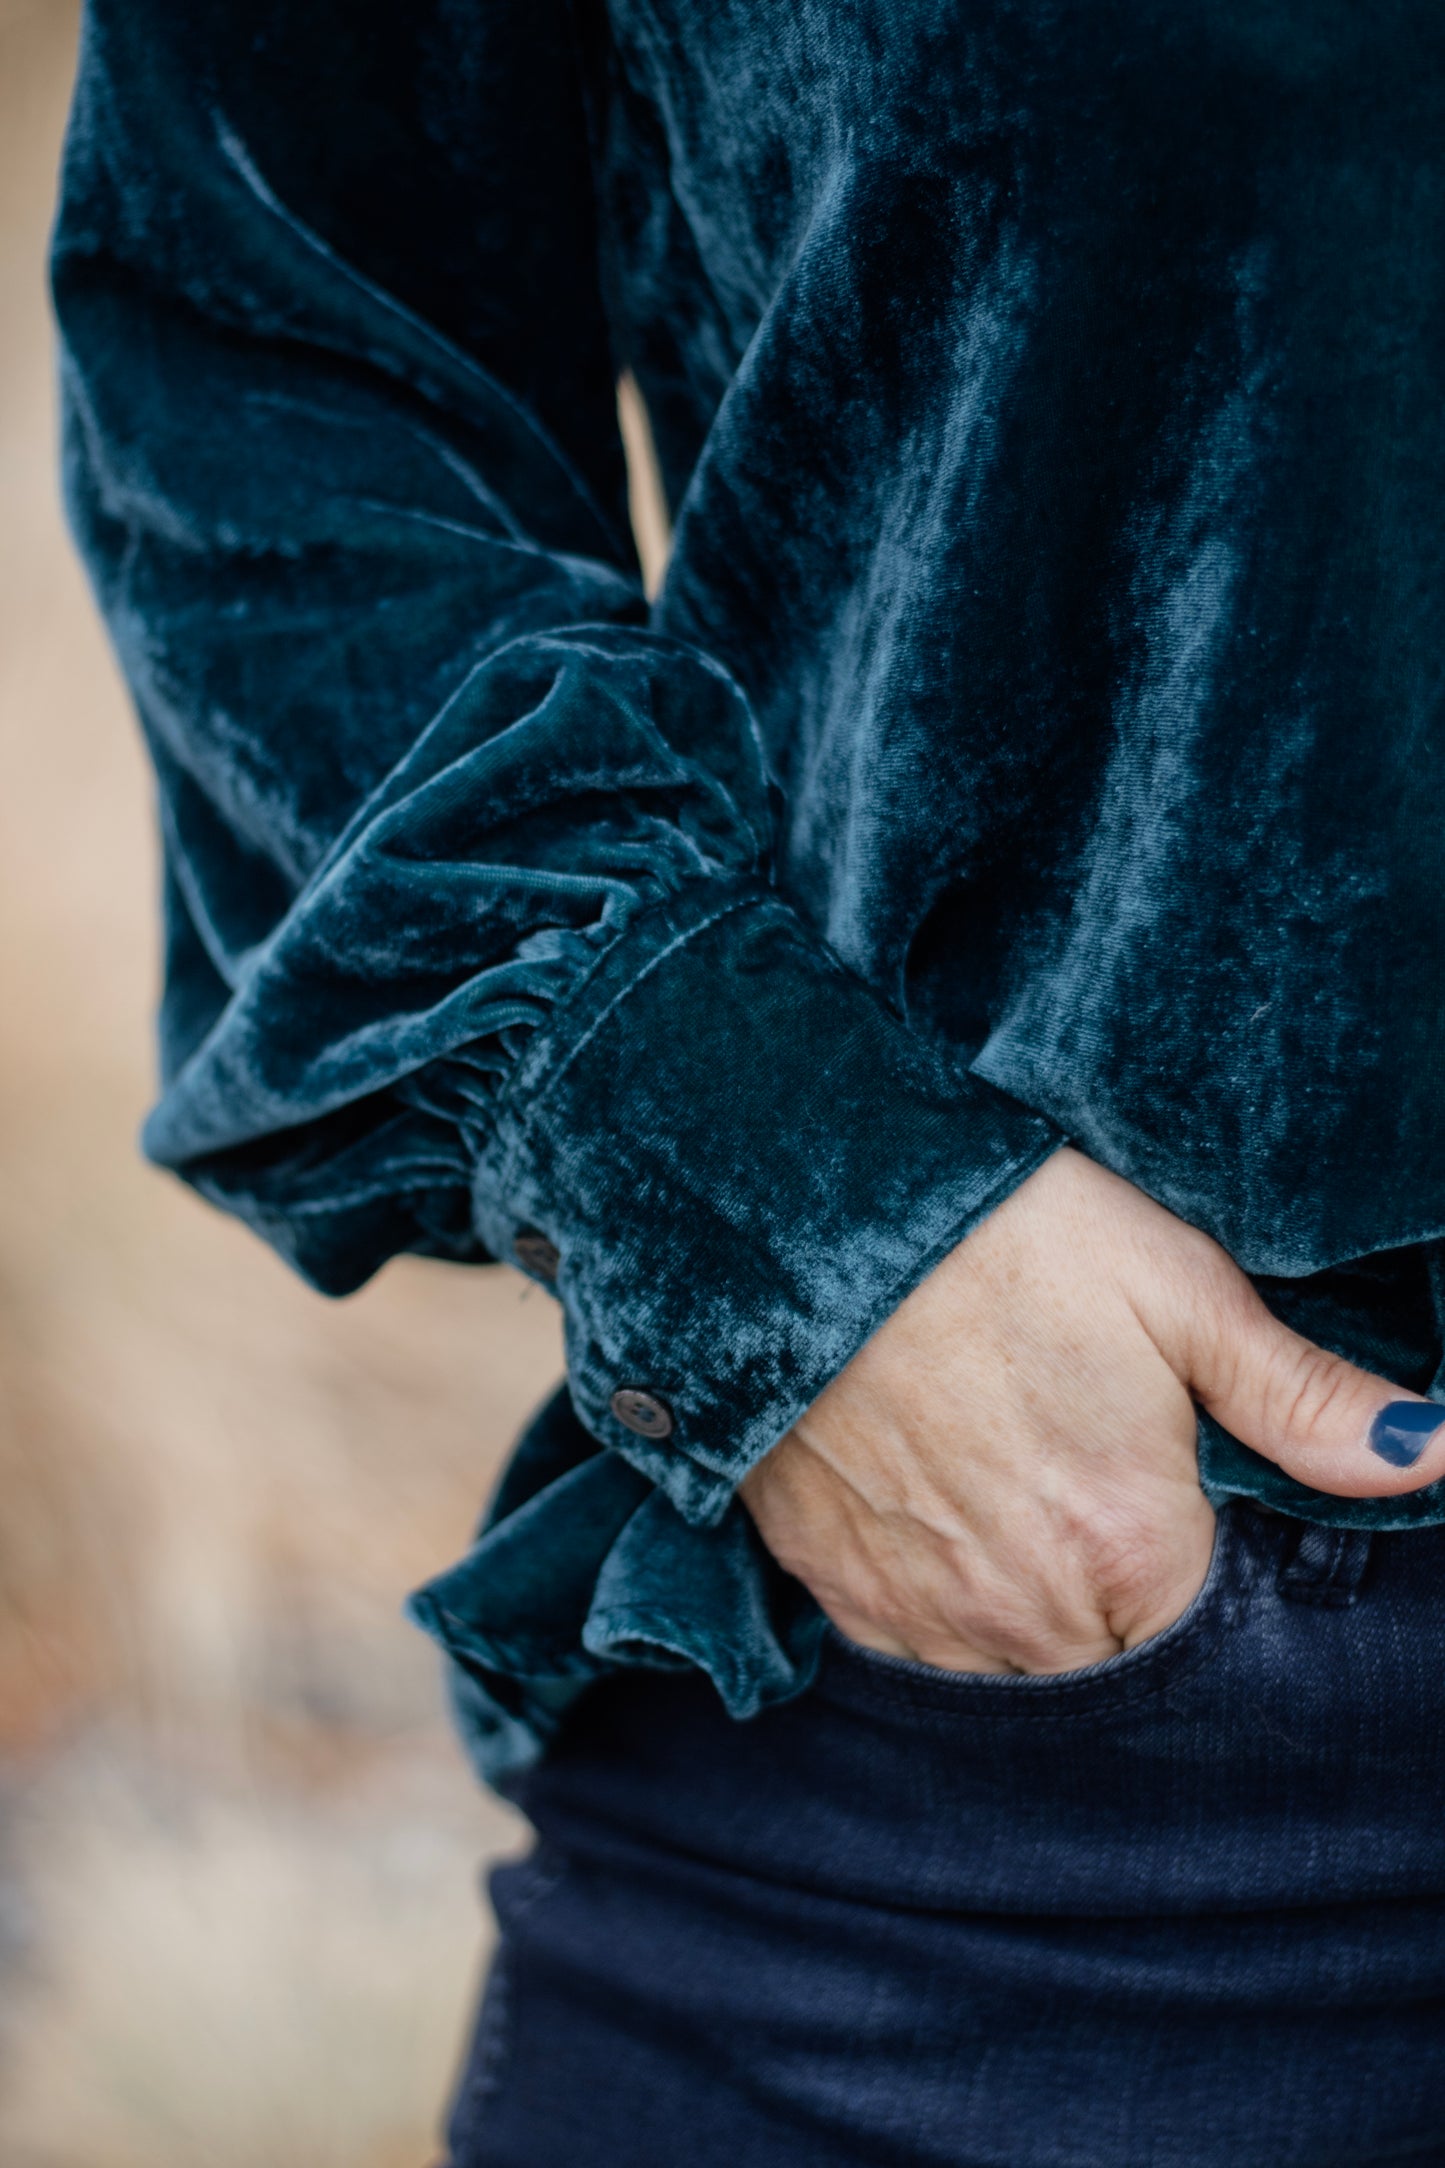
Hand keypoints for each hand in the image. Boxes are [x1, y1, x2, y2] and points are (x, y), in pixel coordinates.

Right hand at [740, 1147, 1444, 1672]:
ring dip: (1034, 1601)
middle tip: (1088, 1465)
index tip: (1175, 1486)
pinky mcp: (838, 1590)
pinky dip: (944, 1598)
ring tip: (1017, 1478)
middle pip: (1113, 1659)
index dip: (1204, 1561)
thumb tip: (1437, 1455)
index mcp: (1130, 1550)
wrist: (801, 1215)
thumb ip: (1307, 1402)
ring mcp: (921, 1612)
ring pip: (1014, 1663)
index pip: (1212, 1633)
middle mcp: (1026, 1613)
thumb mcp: (1177, 1289)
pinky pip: (917, 1643)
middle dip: (1121, 1588)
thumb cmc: (1003, 1234)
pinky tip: (944, 1501)